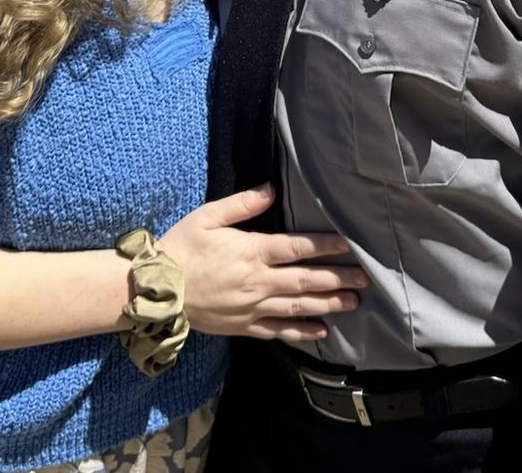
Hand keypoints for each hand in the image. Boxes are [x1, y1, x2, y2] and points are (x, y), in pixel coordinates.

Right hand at [158, 185, 367, 342]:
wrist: (156, 291)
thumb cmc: (182, 248)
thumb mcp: (208, 216)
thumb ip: (242, 204)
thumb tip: (271, 189)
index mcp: (251, 252)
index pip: (297, 248)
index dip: (325, 246)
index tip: (350, 245)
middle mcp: (257, 282)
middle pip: (306, 280)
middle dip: (338, 278)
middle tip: (365, 279)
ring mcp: (252, 308)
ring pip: (298, 307)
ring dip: (328, 304)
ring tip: (353, 303)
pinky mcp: (244, 327)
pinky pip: (279, 331)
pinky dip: (302, 332)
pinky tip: (322, 331)